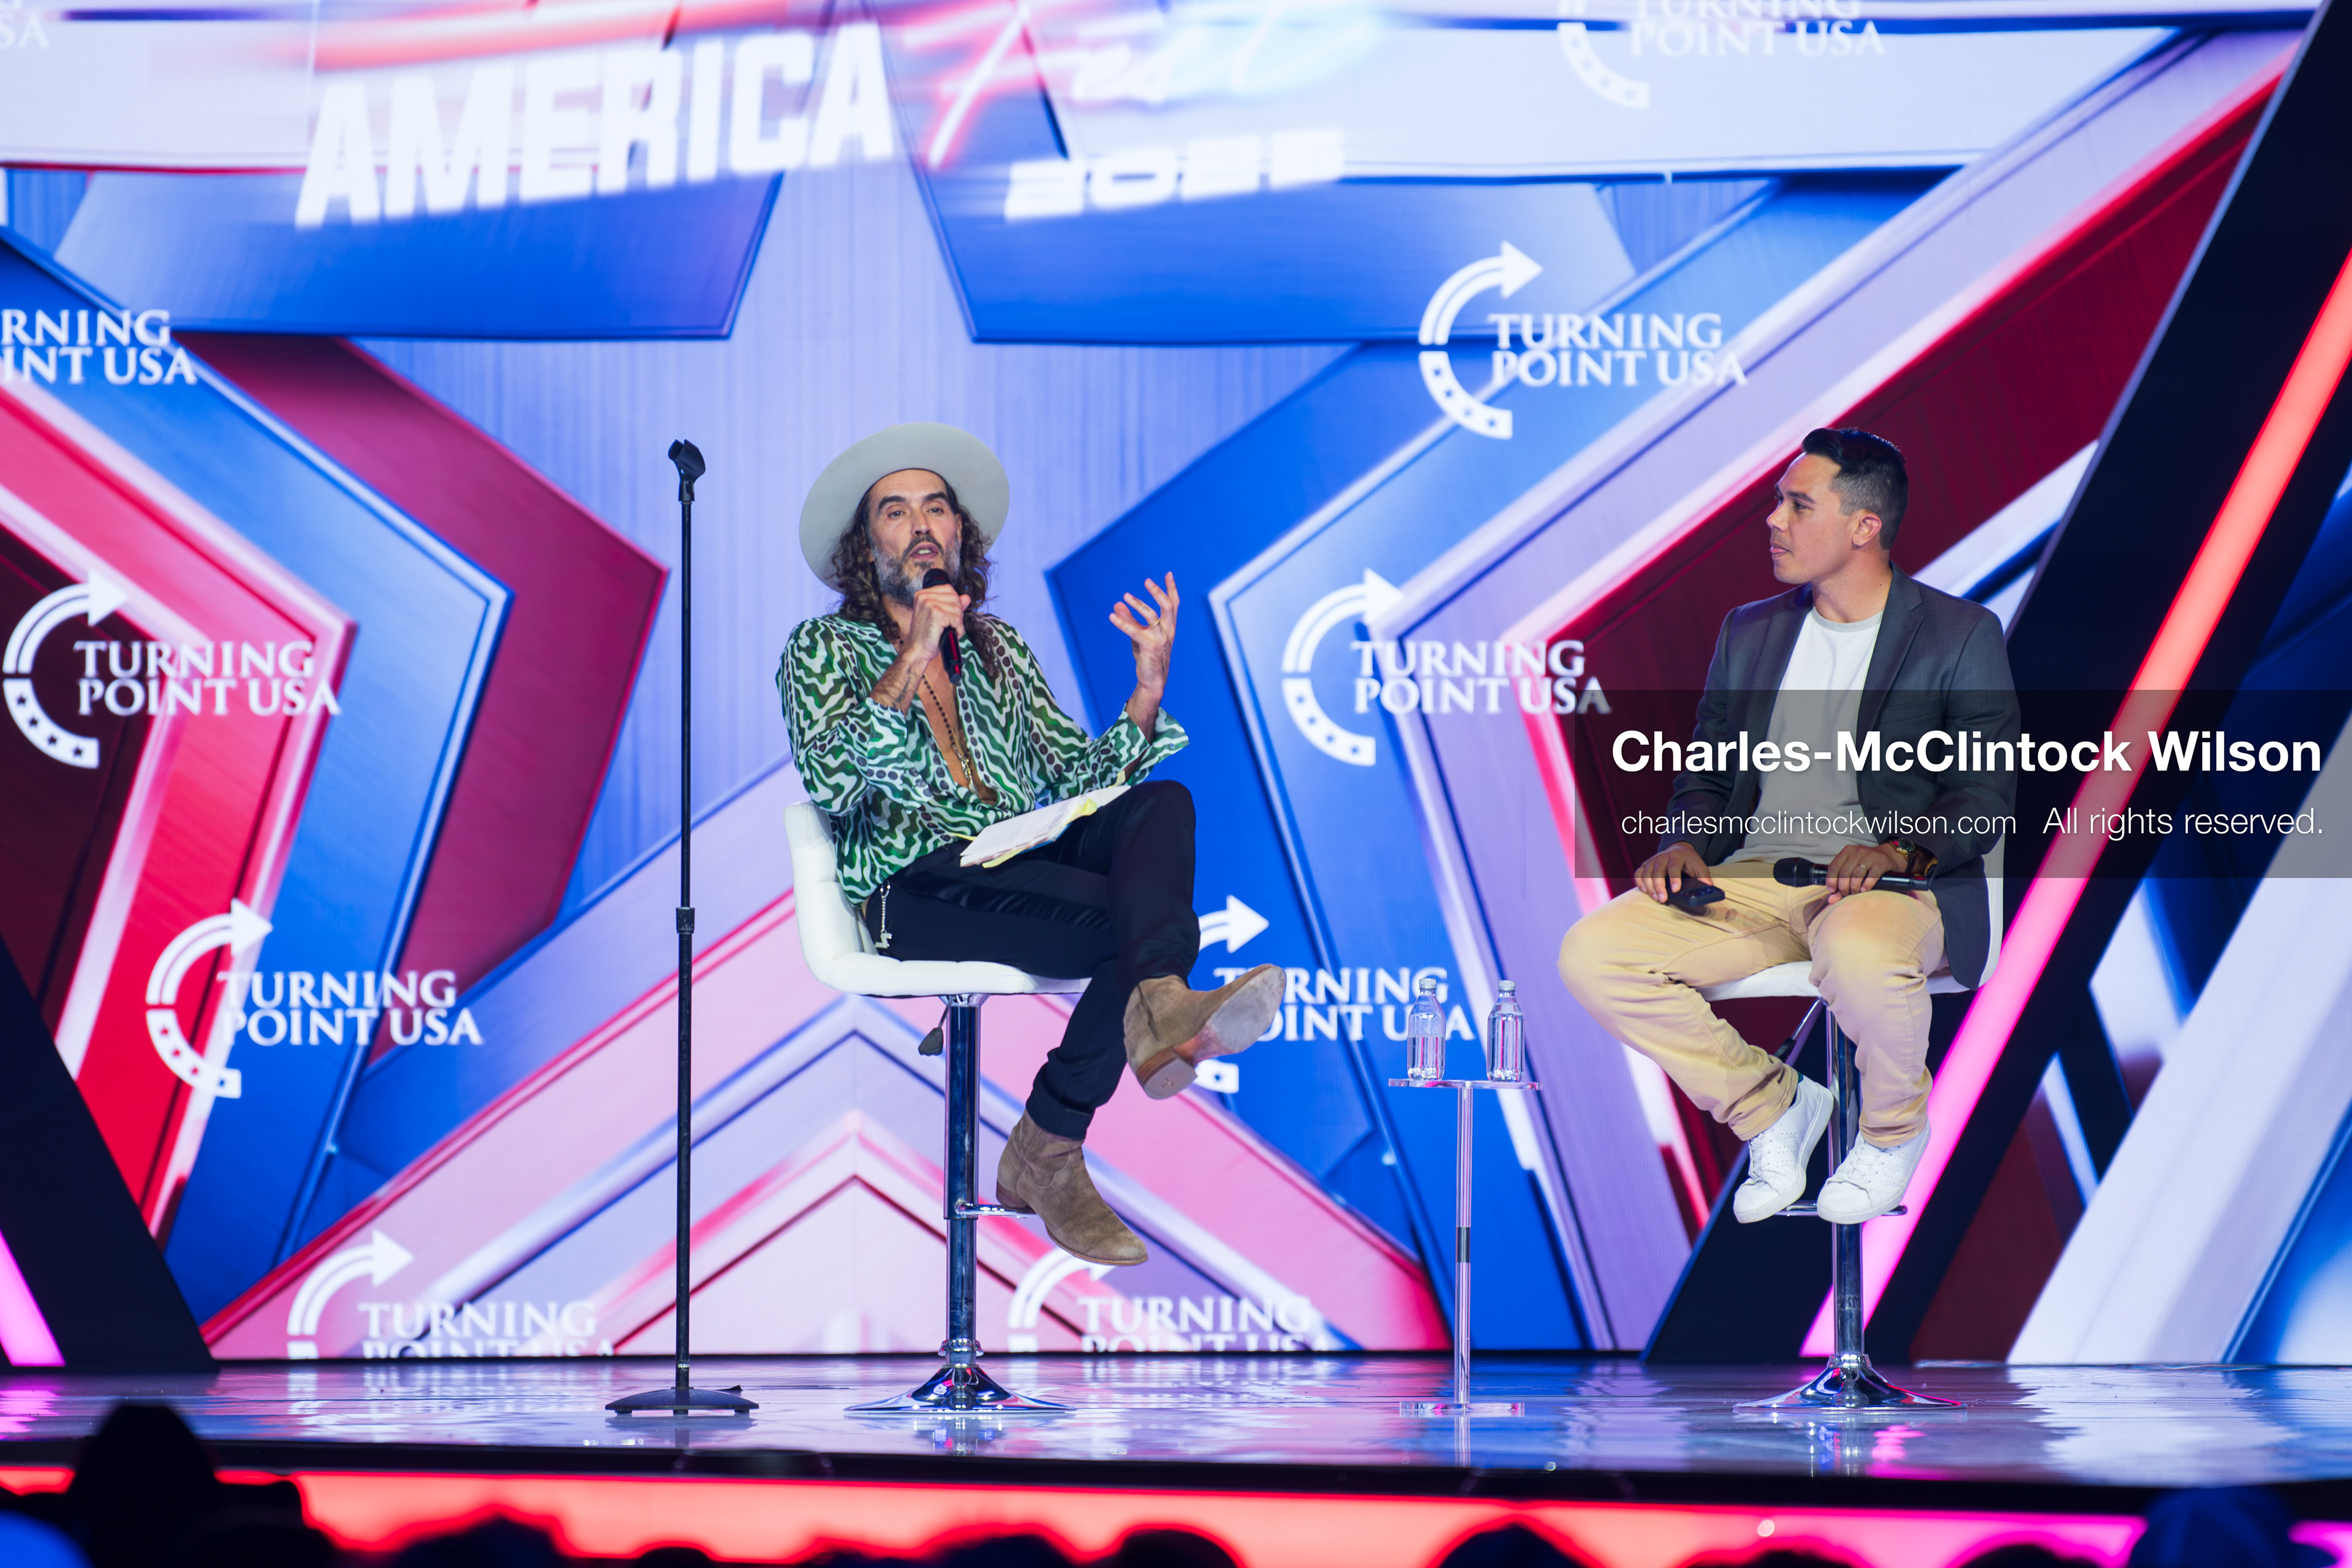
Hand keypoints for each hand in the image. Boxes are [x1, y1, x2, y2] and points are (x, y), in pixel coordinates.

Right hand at [906, 582, 969, 667]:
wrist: (917, 651)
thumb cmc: (927, 636)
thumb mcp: (939, 616)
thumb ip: (952, 605)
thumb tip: (966, 597)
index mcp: (922, 594)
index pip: (949, 589)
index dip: (954, 604)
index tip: (947, 616)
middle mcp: (924, 596)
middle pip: (955, 598)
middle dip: (957, 613)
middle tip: (948, 625)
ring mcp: (929, 603)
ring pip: (957, 609)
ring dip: (957, 623)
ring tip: (947, 630)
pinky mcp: (936, 613)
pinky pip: (957, 619)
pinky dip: (958, 629)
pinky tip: (949, 633)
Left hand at [1111, 573, 1178, 690]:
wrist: (1153, 679)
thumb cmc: (1148, 655)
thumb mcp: (1139, 634)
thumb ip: (1130, 619)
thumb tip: (1117, 604)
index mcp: (1169, 626)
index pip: (1174, 604)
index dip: (1171, 588)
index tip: (1168, 573)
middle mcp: (1169, 631)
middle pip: (1167, 607)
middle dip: (1158, 592)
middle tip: (1146, 581)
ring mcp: (1161, 640)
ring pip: (1152, 616)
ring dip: (1138, 604)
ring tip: (1124, 596)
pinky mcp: (1150, 648)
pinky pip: (1135, 632)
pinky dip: (1123, 623)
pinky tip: (1111, 617)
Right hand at [1634, 842, 1712, 903]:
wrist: (1678, 848)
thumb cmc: (1689, 860)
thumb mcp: (1700, 866)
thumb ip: (1704, 878)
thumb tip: (1709, 889)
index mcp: (1677, 856)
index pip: (1674, 866)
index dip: (1674, 878)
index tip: (1675, 890)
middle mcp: (1662, 857)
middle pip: (1657, 871)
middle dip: (1659, 886)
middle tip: (1662, 899)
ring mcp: (1652, 860)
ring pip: (1646, 873)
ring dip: (1649, 887)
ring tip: (1656, 898)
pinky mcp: (1646, 865)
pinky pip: (1638, 873)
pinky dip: (1639, 883)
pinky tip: (1645, 891)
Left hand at [1822, 842, 1907, 902]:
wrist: (1889, 856)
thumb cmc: (1867, 865)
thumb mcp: (1852, 869)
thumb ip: (1840, 883)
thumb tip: (1831, 900)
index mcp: (1847, 851)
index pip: (1834, 867)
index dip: (1831, 880)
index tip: (1832, 890)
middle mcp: (1857, 851)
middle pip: (1844, 872)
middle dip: (1843, 887)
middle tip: (1846, 893)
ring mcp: (1870, 856)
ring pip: (1857, 875)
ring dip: (1854, 887)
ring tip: (1855, 892)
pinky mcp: (1881, 862)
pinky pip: (1872, 876)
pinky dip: (1866, 885)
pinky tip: (1864, 890)